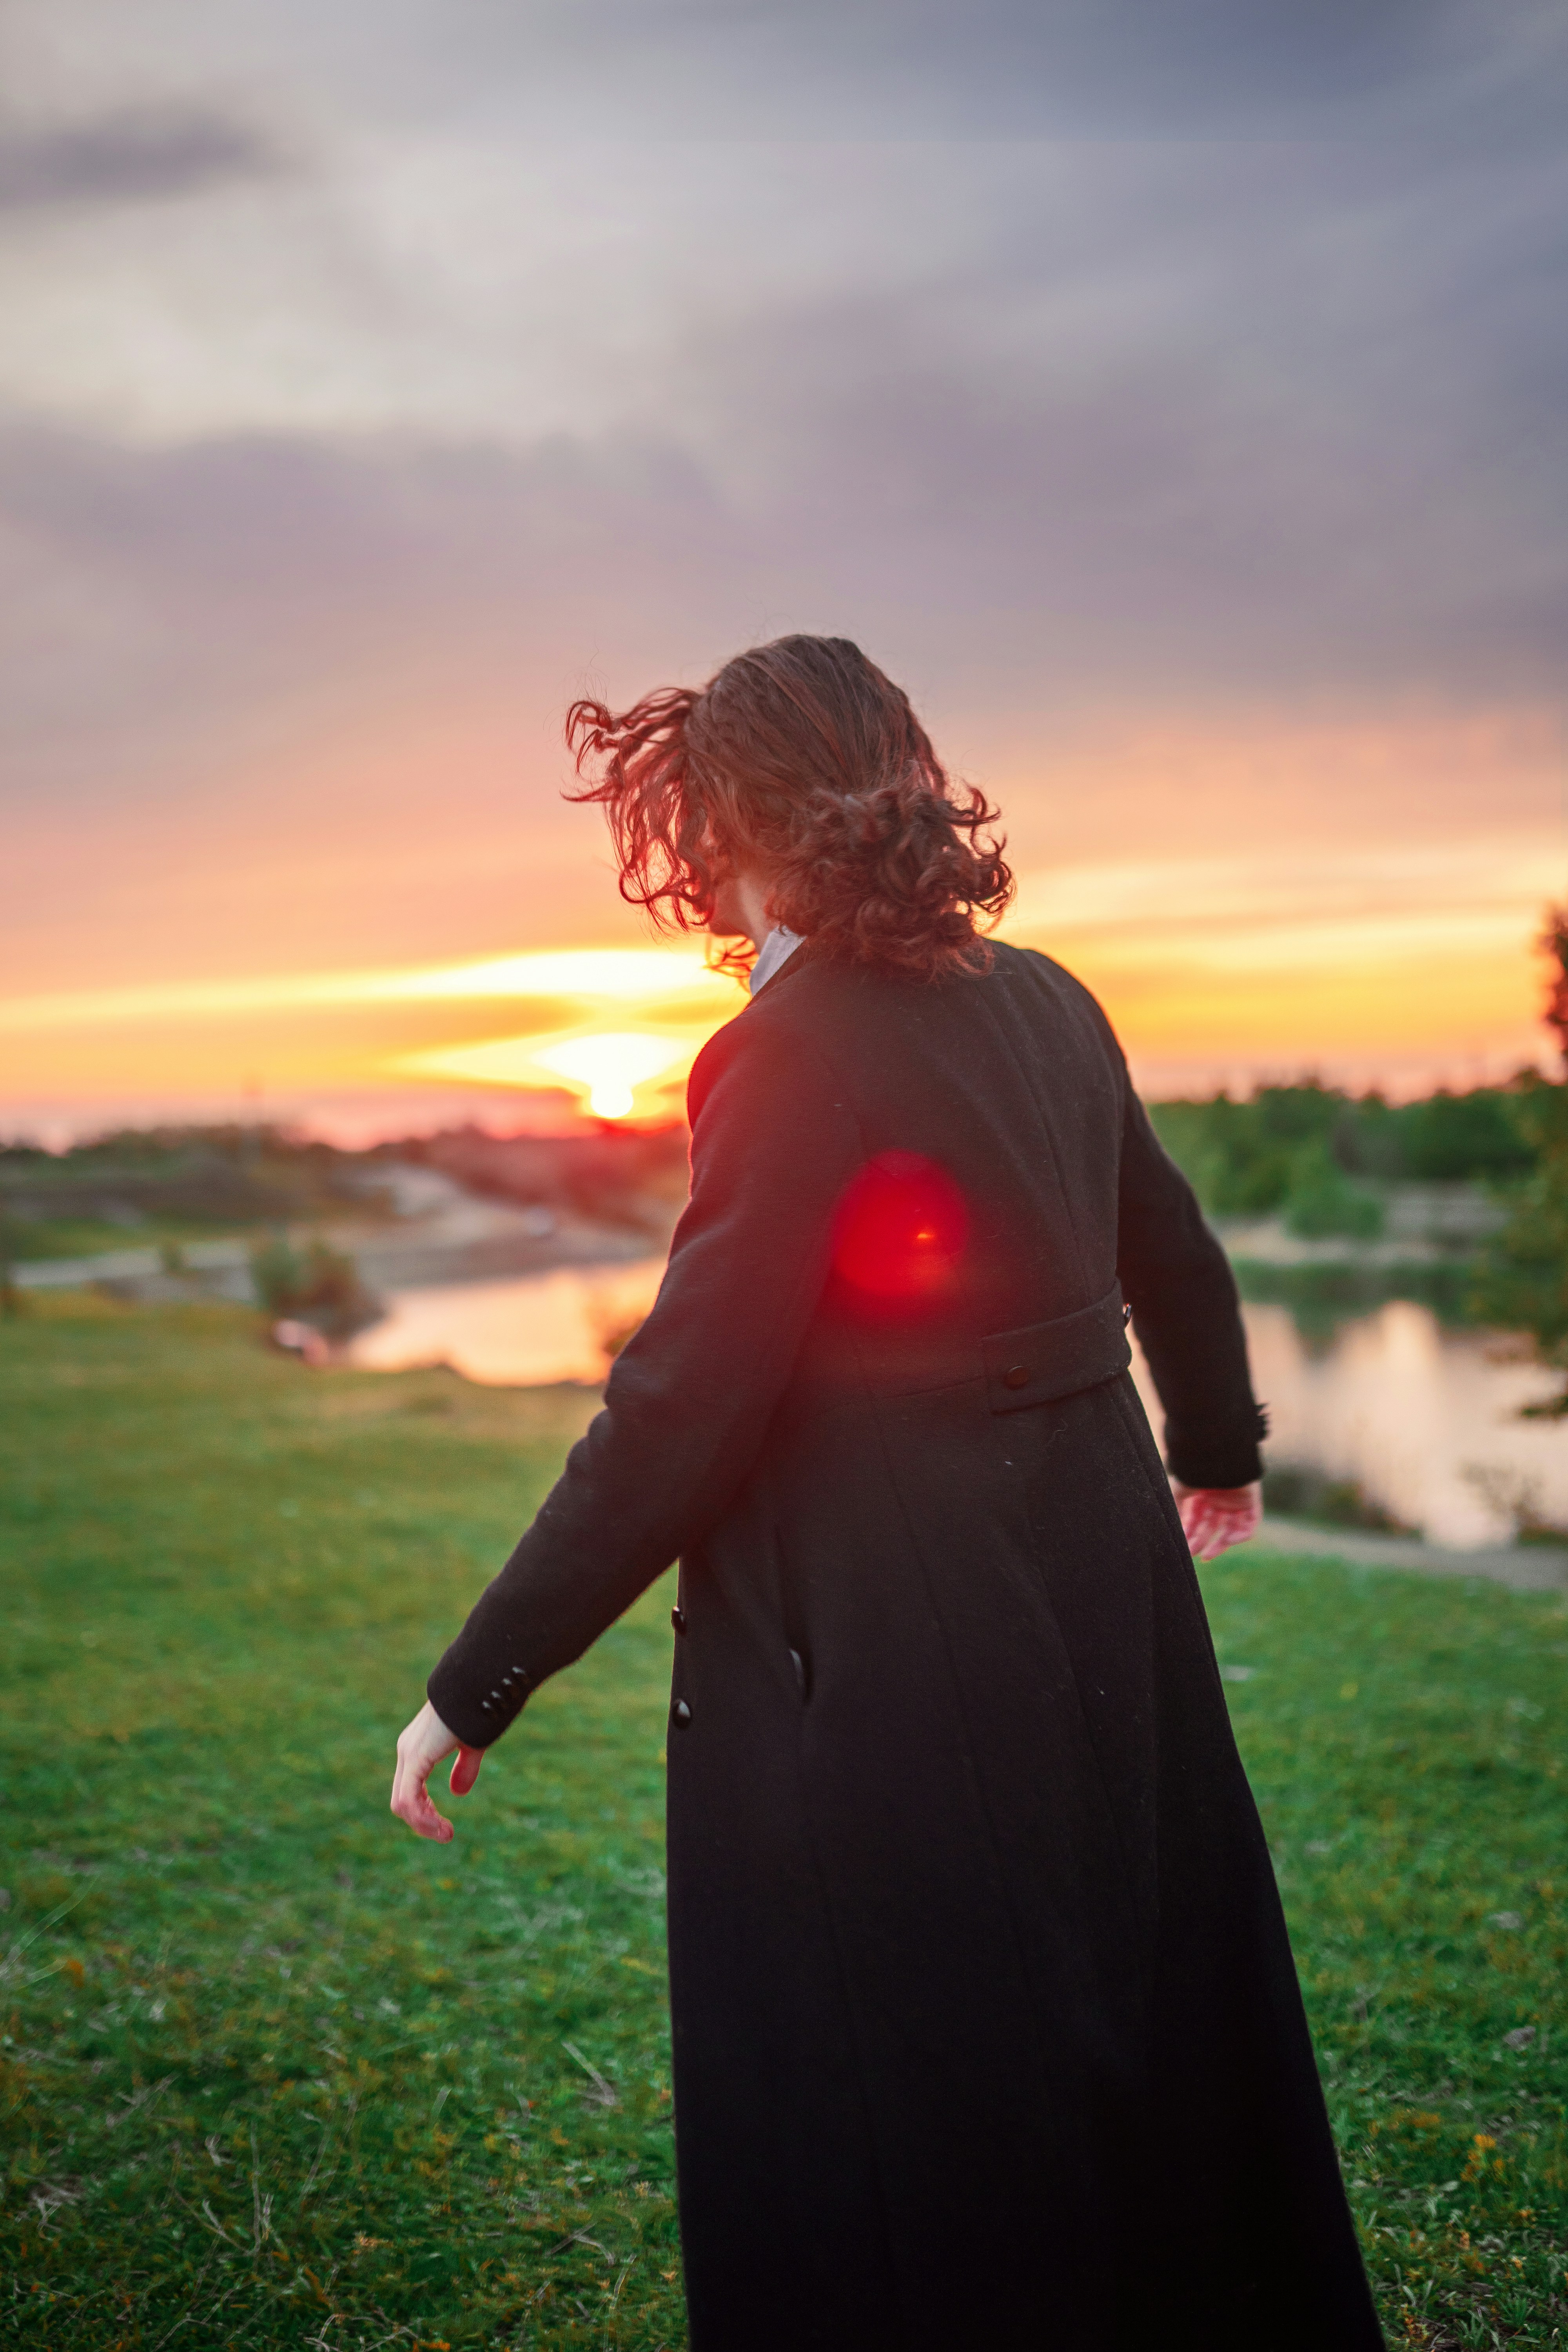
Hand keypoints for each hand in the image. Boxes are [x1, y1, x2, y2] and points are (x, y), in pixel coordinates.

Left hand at [390, 1701, 485, 1841]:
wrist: (476, 1685)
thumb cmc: (476, 1710)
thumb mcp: (471, 1746)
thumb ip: (463, 1769)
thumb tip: (458, 1793)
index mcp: (417, 1748)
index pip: (409, 1791)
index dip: (424, 1812)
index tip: (444, 1826)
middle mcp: (407, 1750)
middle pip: (402, 1801)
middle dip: (423, 1823)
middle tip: (446, 1834)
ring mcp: (409, 1753)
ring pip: (402, 1804)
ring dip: (423, 1825)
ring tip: (446, 1834)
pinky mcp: (416, 1756)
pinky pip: (409, 1798)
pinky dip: (423, 1818)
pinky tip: (441, 1825)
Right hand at [1171, 1478, 1261, 1561]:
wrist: (1217, 1456)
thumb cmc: (1195, 1471)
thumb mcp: (1179, 1491)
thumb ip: (1177, 1509)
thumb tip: (1172, 1527)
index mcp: (1204, 1494)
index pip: (1198, 1519)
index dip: (1191, 1533)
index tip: (1184, 1546)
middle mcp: (1220, 1498)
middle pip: (1213, 1526)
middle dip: (1202, 1541)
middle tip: (1192, 1553)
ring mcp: (1236, 1501)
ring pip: (1231, 1529)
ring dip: (1220, 1544)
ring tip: (1207, 1555)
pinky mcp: (1251, 1501)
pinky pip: (1250, 1524)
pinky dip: (1240, 1535)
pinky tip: (1227, 1541)